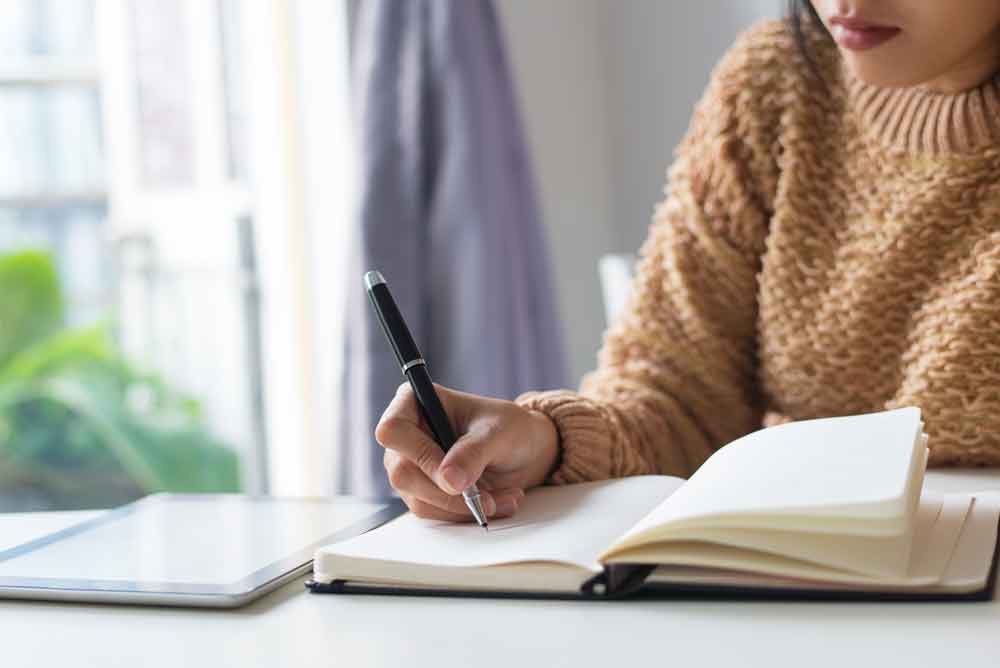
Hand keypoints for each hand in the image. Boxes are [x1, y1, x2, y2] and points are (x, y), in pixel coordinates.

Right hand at [376, 382, 559, 521]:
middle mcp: (407, 435)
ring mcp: (412, 465)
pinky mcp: (423, 491)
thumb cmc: (511, 429)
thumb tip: (449, 480)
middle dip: (447, 492)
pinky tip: (494, 503)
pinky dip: (465, 514)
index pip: (393, 431)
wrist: (526, 452)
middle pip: (402, 472)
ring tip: (500, 498)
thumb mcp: (498, 433)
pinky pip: (434, 512)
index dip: (420, 456)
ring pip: (418, 499)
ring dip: (463, 507)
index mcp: (415, 403)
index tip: (454, 475)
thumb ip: (473, 453)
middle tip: (484, 496)